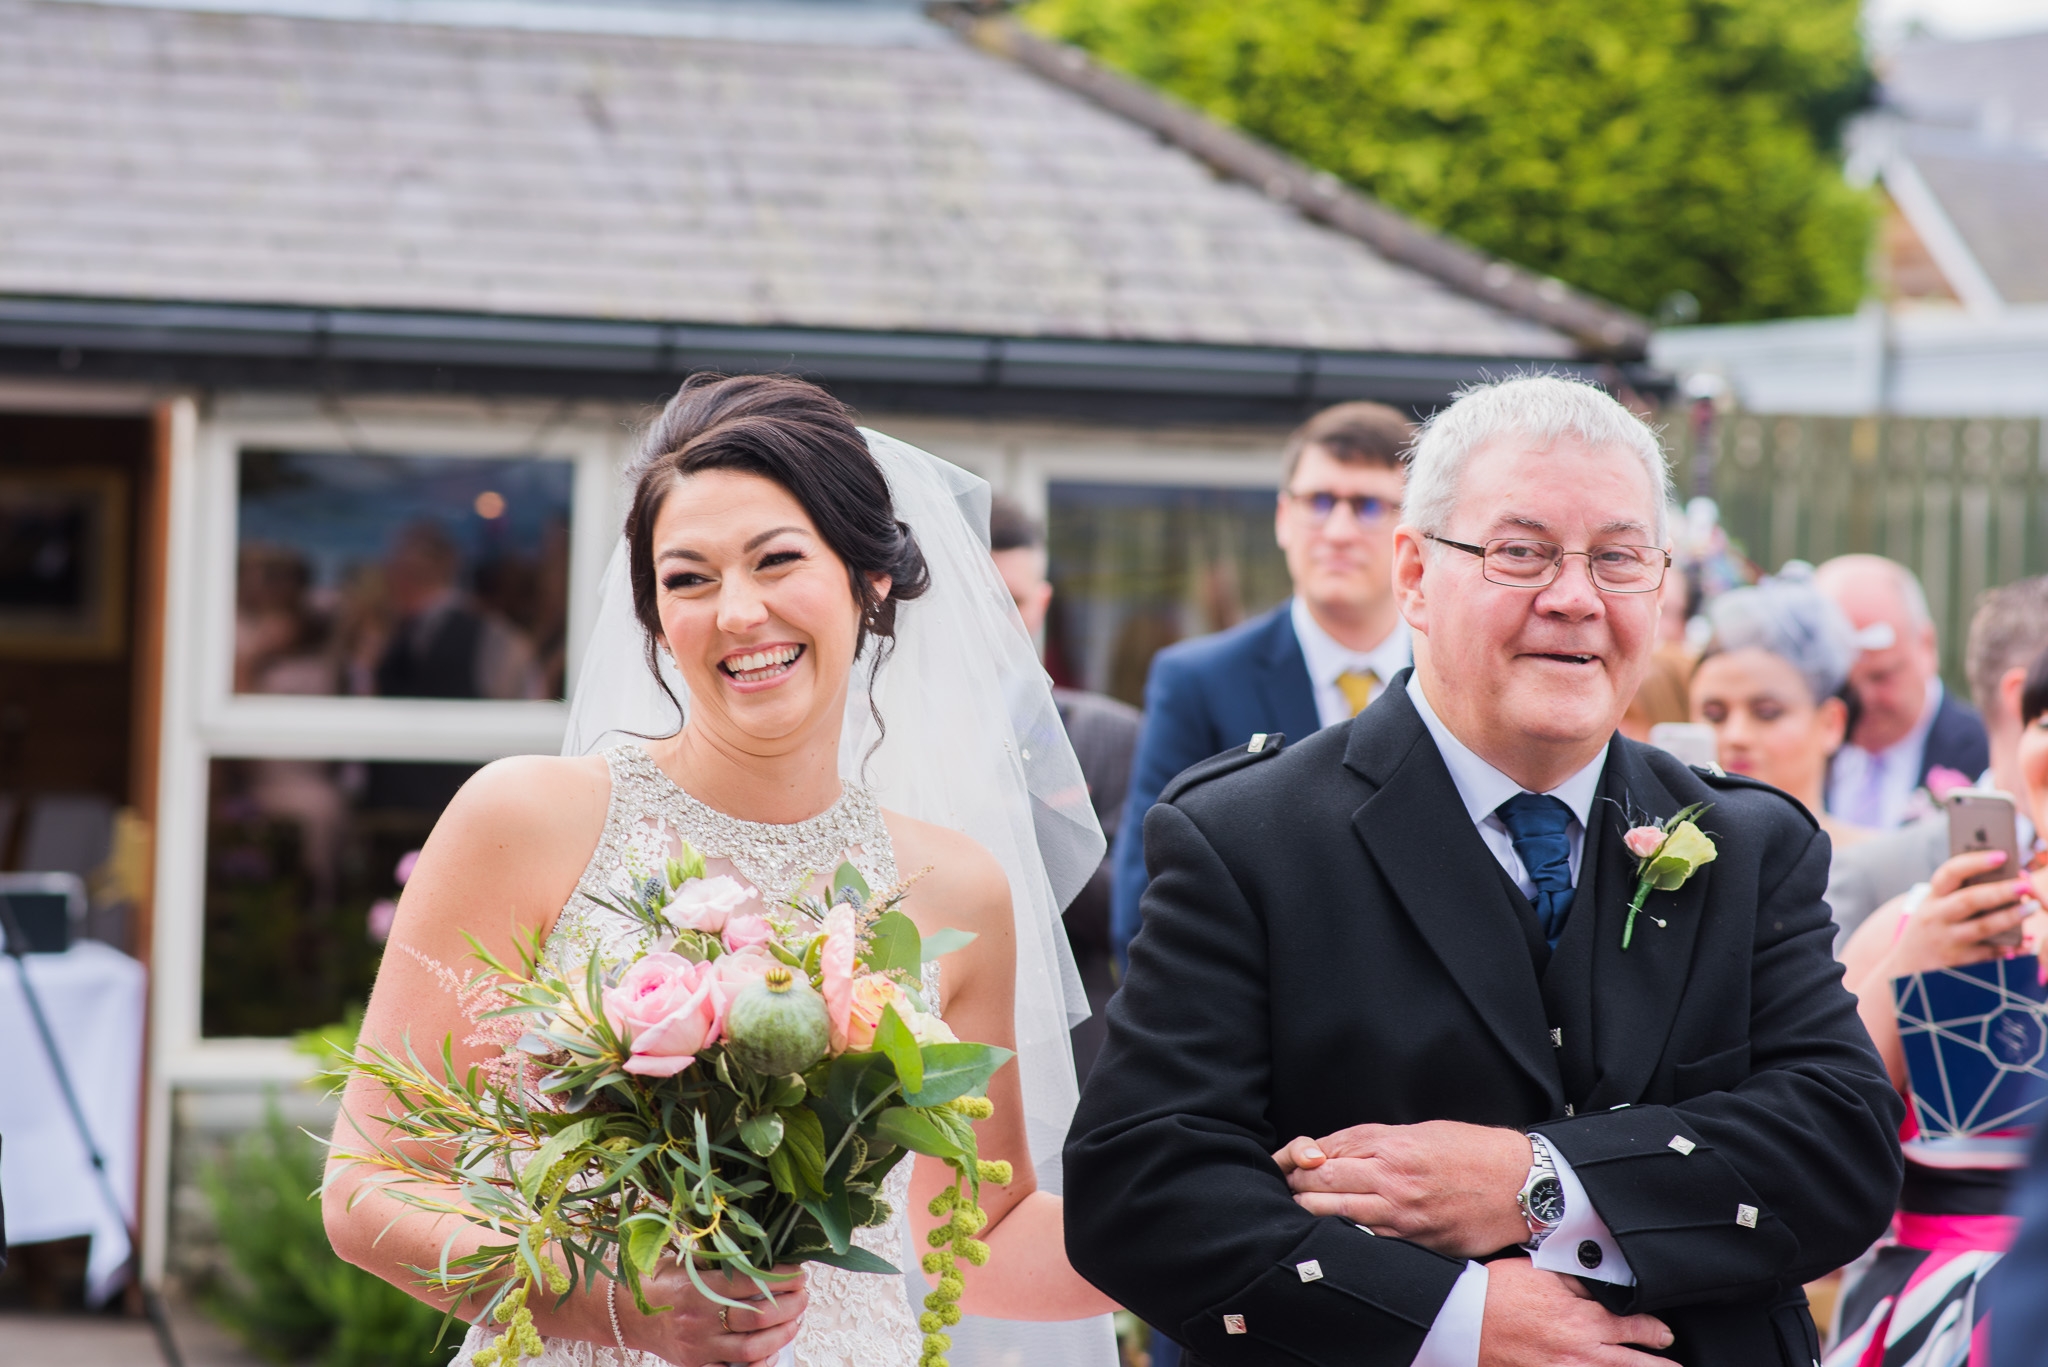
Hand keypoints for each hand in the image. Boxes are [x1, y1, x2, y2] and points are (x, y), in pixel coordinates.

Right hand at [625, 1262, 806, 1366]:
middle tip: (804, 1295)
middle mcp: (699, 1320)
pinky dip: (759, 1364)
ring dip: (781, 1335)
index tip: (799, 1273)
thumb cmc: (660, 1281)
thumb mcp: (684, 1259)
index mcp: (697, 1288)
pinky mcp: (697, 1365)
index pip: (750, 1283)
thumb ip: (717, 1256)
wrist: (627, 1314)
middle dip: (789, 1306)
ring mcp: (699, 1346)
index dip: (781, 1279)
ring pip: (751, 1348)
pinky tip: (774, 1351)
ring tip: (796, 1320)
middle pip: (756, 1317)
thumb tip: (759, 1244)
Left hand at [1272, 1121, 1531, 1258]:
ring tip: (1304, 1208)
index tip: (1289, 1165)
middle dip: (1297, 1188)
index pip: (1325, 1154)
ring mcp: (1403, 1216)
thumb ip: (1373, 1141)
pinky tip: (1336, 1231)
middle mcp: (1393, 1182)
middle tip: (1289, 1188)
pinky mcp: (1416, 1242)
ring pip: (1335, 1216)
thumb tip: (1330, 1151)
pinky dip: (1346, 1234)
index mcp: (1392, 1148)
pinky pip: (1367, 1240)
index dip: (1299, 1161)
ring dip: (1313, 1213)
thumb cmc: (1472, 1152)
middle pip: (1321, 1185)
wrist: (1522, 1185)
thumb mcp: (1419, 1131)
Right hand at [1478, 1258, 1670, 1365]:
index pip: (1634, 1328)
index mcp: (1582, 1320)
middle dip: (1660, 1366)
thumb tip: (1606, 1284)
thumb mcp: (1540, 1272)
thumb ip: (1577, 1279)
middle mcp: (1581, 1353)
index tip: (1664, 1334)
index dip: (1655, 1331)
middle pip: (1634, 1365)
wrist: (1462, 1322)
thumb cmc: (1496, 1293)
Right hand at [1877, 849, 2040, 979]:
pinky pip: (1988, 953)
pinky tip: (2024, 941)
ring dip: (2010, 917)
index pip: (1951, 872)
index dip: (1976, 862)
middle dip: (2000, 891)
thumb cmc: (1931, 927)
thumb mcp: (1935, 907)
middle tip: (2025, 884)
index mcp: (1932, 897)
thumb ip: (1960, 892)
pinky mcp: (1957, 962)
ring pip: (1982, 927)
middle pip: (1969, 900)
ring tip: (2032, 907)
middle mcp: (1935, 917)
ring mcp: (1946, 940)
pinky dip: (2008, 947)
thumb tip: (2005, 878)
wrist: (1906, 967)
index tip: (2003, 855)